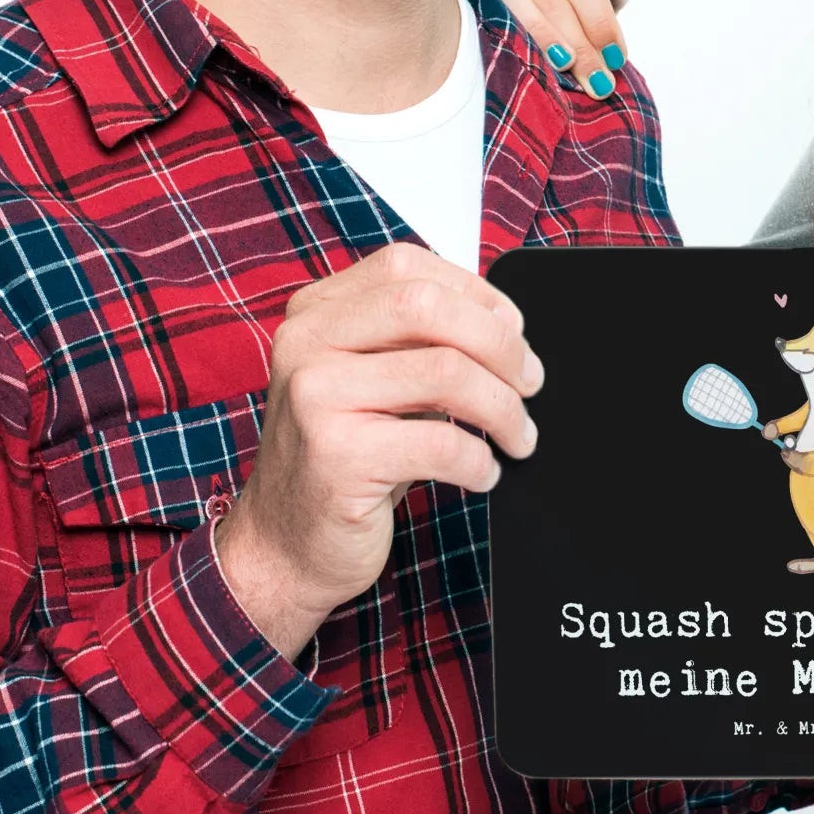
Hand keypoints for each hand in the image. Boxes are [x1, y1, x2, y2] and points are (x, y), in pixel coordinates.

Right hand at [215, 243, 542, 660]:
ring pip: (446, 372)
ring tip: (518, 437)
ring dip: (503, 408)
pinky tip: (482, 473)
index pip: (408, 268)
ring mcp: (315, 397)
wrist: (282, 545)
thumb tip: (507, 327)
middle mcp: (305, 343)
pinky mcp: (337, 457)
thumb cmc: (343, 457)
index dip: (476, 294)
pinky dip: (479, 460)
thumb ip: (417, 341)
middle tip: (530, 383)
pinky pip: (441, 442)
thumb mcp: (371, 380)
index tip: (513, 332)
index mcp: (314, 312)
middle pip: (428, 307)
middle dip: (499, 343)